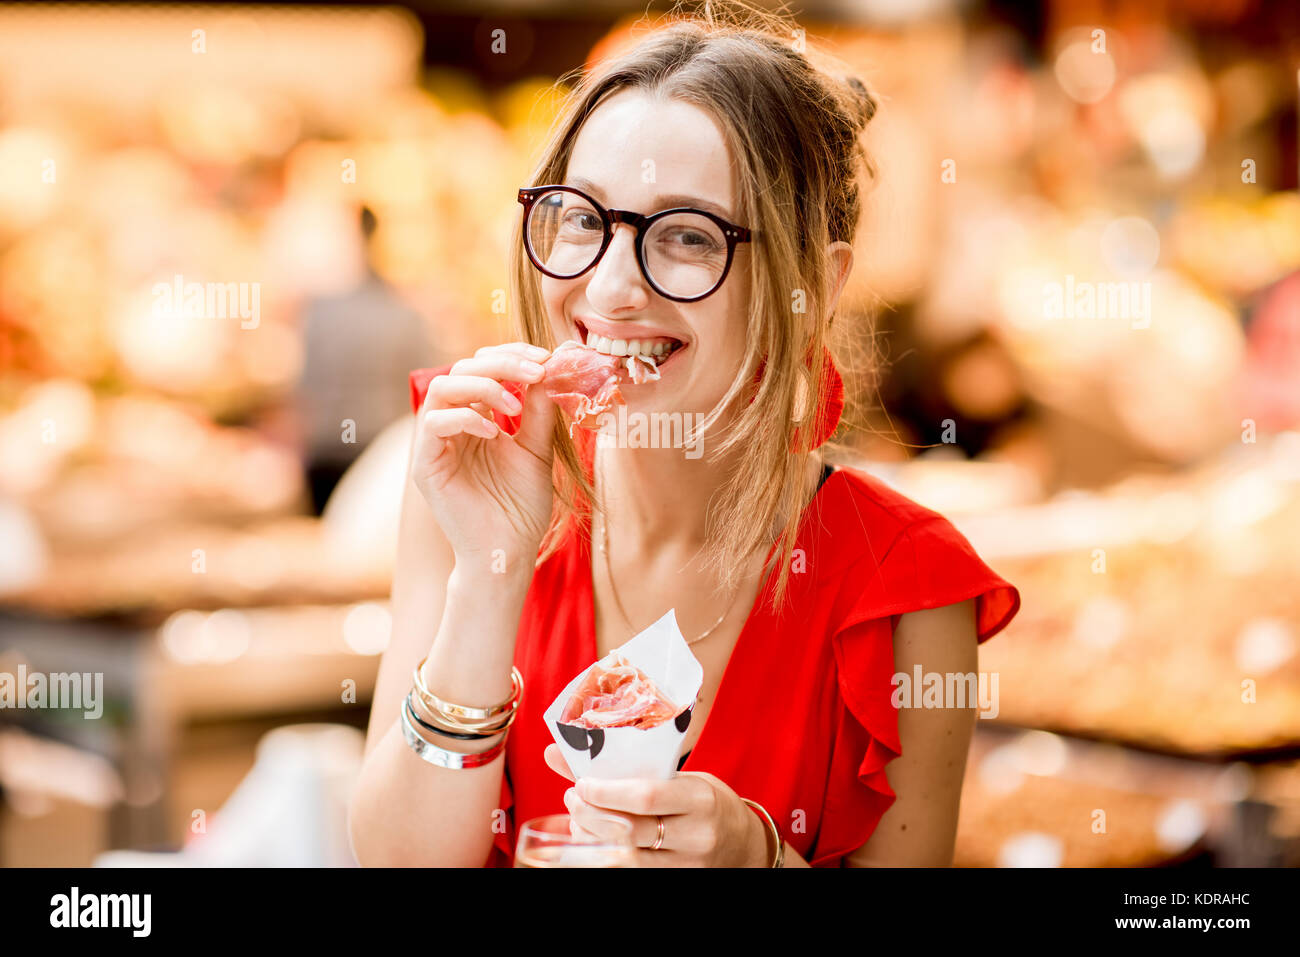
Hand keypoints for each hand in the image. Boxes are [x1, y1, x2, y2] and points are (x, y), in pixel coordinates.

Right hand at [411, 342, 556, 569]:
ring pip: (442, 388)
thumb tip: (548, 368)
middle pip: (462, 369)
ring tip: (514, 406)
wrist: (509, 551)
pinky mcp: (426, 465)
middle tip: (536, 372)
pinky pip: (433, 424)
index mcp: (477, 417)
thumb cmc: (521, 506)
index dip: (511, 356)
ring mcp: (436, 444)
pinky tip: (494, 432)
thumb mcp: (537, 449)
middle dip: (502, 364)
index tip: (545, 359)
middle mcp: (453, 425)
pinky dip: (465, 418)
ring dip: (483, 386)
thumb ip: (538, 410)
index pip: (482, 368)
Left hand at [543, 744, 771, 867]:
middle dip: (590, 814)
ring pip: (625, 859)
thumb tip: (557, 752)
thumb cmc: (704, 803)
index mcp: (699, 800)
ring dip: (591, 839)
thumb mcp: (679, 778)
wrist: (742, 844)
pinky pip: (631, 872)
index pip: (646, 796)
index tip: (582, 783)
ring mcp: (686, 865)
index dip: (606, 792)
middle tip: (573, 799)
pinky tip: (594, 843)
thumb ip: (629, 771)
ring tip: (579, 821)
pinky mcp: (677, 881)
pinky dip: (604, 856)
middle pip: (629, 831)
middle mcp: (695, 836)